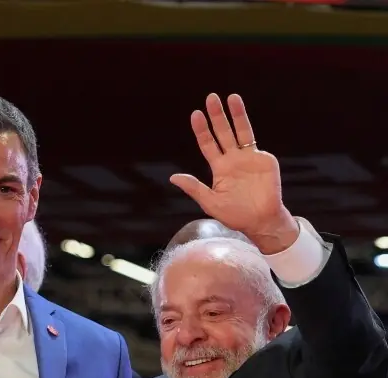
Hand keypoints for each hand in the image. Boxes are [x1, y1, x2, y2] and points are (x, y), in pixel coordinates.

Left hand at [171, 93, 295, 246]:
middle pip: (223, 132)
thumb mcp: (210, 203)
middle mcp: (232, 159)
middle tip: (211, 97)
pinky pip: (255, 144)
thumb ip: (194, 188)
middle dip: (217, 115)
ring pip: (241, 131)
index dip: (202, 130)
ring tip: (232, 97)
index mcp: (219, 168)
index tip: (195, 114)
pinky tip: (240, 119)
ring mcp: (249, 157)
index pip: (208, 144)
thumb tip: (173, 177)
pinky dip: (248, 132)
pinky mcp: (264, 160)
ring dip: (236, 114)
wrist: (261, 220)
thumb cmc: (235, 214)